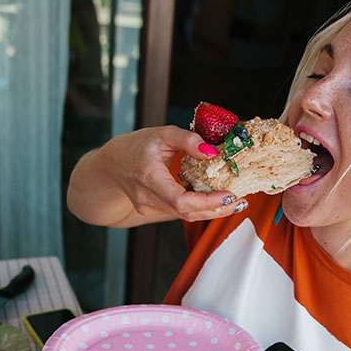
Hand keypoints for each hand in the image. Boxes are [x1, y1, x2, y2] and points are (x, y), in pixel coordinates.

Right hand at [68, 125, 246, 226]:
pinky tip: (218, 201)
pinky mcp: (154, 212)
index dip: (208, 202)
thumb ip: (187, 139)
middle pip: (187, 213)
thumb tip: (212, 152)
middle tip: (240, 201)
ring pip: (186, 216)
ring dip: (213, 211)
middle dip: (217, 210)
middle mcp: (147, 197)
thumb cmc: (134, 147)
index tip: (230, 195)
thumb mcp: (160, 134)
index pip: (180, 200)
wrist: (110, 167)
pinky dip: (201, 208)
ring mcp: (149, 208)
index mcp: (148, 177)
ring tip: (235, 202)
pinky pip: (181, 213)